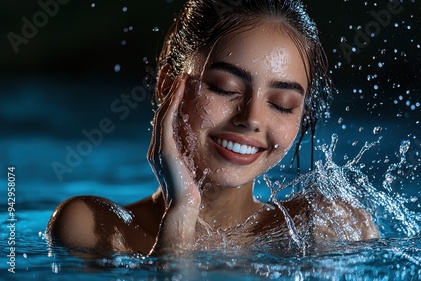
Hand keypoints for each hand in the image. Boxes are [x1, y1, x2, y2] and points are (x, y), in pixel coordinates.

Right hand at [147, 73, 200, 253]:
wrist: (184, 208)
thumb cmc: (192, 191)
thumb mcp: (191, 167)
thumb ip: (191, 155)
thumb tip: (203, 144)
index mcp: (163, 150)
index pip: (166, 119)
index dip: (171, 100)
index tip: (179, 83)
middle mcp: (157, 147)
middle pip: (161, 111)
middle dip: (167, 90)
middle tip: (172, 71)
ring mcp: (158, 148)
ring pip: (163, 112)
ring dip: (171, 92)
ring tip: (179, 75)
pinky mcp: (164, 150)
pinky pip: (167, 120)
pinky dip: (173, 102)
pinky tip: (180, 89)